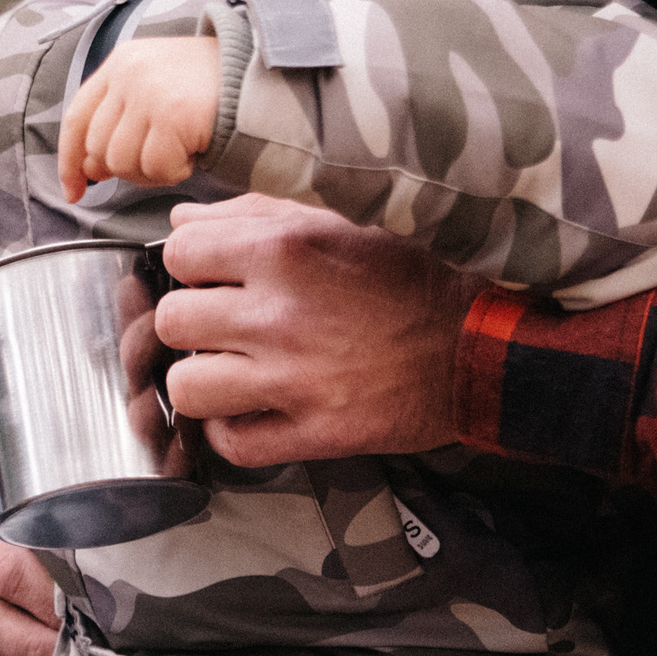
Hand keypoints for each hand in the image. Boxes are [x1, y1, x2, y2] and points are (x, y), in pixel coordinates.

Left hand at [58, 37, 219, 201]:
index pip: (75, 119)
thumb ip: (119, 118)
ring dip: (151, 171)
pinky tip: (192, 152)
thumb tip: (89, 168)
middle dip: (124, 169)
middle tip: (159, 159)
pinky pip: (155, 168)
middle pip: (98, 148)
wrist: (261, 75)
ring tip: (178, 151)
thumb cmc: (211, 89)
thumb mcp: (156, 86)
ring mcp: (149, 92)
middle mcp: (128, 73)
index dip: (69, 161)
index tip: (75, 189)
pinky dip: (174, 171)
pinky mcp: (171, 115)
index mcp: (120, 63)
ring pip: (122, 163)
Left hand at [154, 195, 489, 465]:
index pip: (179, 253)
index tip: (216, 273)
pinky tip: (252, 409)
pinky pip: (232, 443)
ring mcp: (294, 381)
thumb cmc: (414, 273)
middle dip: (194, 320)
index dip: (193, 263)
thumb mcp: (340, 218)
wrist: (482, 342)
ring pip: (187, 387)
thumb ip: (255, 212)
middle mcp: (280, 315)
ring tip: (233, 368)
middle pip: (174, 321)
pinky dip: (232, 430)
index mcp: (284, 250)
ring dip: (204, 377)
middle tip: (224, 322)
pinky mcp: (316, 433)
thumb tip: (182, 220)